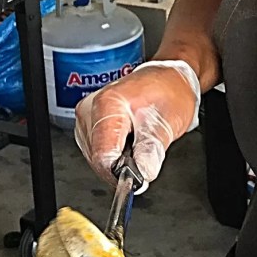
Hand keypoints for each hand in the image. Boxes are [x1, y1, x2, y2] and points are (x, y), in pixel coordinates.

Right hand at [74, 60, 200, 185]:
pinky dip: (114, 153)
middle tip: (145, 152)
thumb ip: (151, 151)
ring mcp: (86, 117)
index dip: (120, 173)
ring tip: (137, 140)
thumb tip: (142, 175)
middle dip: (121, 166)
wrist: (168, 79)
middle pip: (97, 158)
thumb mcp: (168, 123)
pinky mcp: (87, 124)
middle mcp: (90, 108)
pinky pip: (96, 151)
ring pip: (95, 157)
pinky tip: (129, 140)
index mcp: (108, 104)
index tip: (139, 177)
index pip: (102, 154)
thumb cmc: (170, 93)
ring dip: (118, 160)